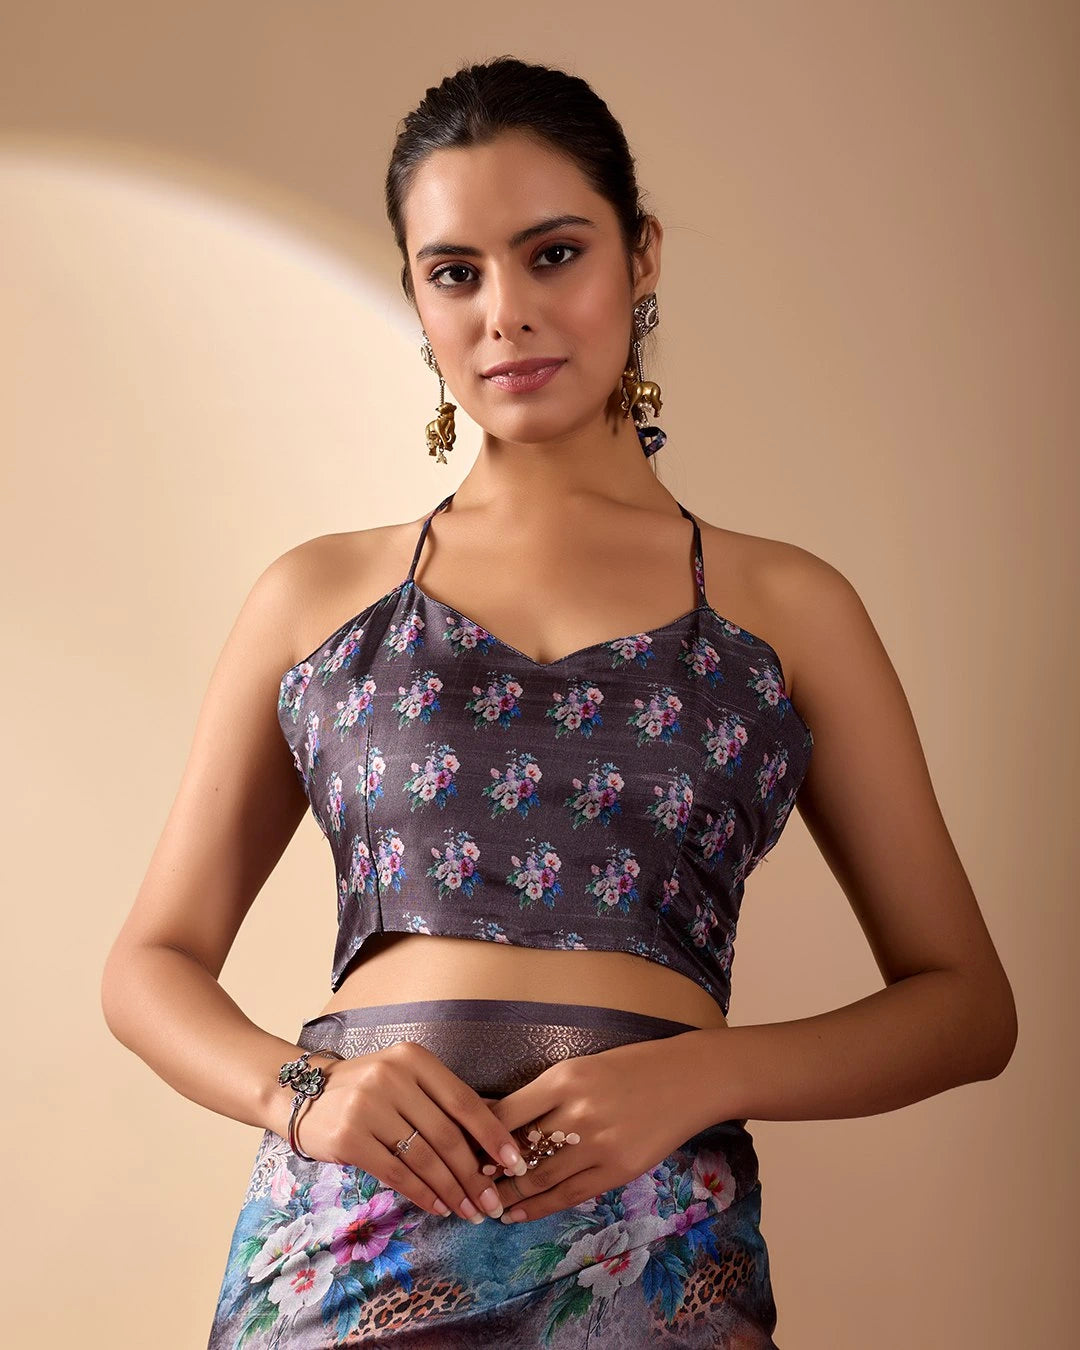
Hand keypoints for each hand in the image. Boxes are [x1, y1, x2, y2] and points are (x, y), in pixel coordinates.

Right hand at [293, 1043, 527, 1222]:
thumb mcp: (405, 1078)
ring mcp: (368, 1107)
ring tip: (470, 1212)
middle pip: (447, 1135)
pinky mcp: (349, 1138)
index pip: (464, 1101)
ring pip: (424, 1158)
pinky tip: (439, 1206)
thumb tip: (494, 1139)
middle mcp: (392, 1077)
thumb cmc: (367, 1089)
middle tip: (493, 1203)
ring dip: (452, 1191)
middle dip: (475, 1175)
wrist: (303, 1094)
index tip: (515, 1162)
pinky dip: (422, 1194)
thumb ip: (441, 1101)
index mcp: (414, 1059)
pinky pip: (396, 1173)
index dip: (492, 1135)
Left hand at [483, 1030, 713, 1223]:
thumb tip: (495, 1115)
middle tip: (464, 1185)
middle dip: (488, 1172)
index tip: (460, 1148)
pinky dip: (538, 1207)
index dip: (479, 1137)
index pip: (506, 1114)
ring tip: (484, 1204)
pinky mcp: (617, 1171)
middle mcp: (578, 1113)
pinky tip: (516, 1215)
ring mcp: (599, 1146)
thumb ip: (542, 1094)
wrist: (688, 1080)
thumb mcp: (581, 1067)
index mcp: (565, 1079)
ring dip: (508, 1195)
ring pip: (539, 1178)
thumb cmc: (629, 1067)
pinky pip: (568, 1195)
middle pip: (519, 1150)